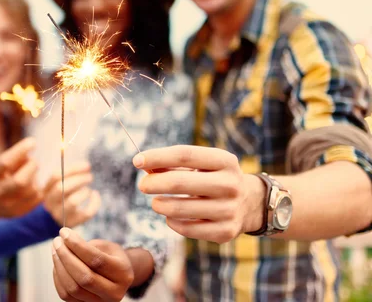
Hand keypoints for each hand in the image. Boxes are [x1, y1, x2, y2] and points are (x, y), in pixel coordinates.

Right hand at [0, 137, 41, 219]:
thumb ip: (12, 158)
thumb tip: (31, 148)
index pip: (5, 163)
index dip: (20, 150)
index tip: (32, 141)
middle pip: (20, 182)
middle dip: (32, 167)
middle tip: (34, 161)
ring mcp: (8, 205)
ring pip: (31, 190)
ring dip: (35, 177)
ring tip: (31, 173)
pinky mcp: (18, 212)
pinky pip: (37, 198)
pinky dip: (38, 187)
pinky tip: (32, 183)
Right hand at [43, 161, 100, 226]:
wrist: (54, 221)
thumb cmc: (62, 197)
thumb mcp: (60, 185)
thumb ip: (71, 174)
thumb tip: (86, 166)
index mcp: (47, 190)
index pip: (56, 176)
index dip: (72, 169)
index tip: (87, 165)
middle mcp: (51, 203)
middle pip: (61, 189)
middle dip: (78, 180)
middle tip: (90, 177)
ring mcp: (61, 214)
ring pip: (72, 202)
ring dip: (84, 192)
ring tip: (89, 190)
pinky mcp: (72, 223)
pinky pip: (85, 214)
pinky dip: (95, 204)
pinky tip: (95, 195)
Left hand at [52, 228, 133, 301]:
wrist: (117, 277)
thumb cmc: (110, 257)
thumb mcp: (106, 246)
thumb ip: (87, 245)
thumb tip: (64, 242)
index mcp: (123, 273)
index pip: (96, 260)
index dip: (76, 245)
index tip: (64, 232)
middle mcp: (115, 292)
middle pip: (84, 277)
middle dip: (66, 256)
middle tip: (57, 241)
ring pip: (73, 288)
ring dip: (59, 267)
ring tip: (55, 250)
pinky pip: (66, 295)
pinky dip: (58, 278)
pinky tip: (57, 264)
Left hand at [133, 145, 264, 243]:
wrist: (249, 203)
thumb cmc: (213, 178)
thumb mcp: (201, 164)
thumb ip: (172, 164)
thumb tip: (143, 165)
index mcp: (224, 161)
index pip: (184, 154)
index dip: (157, 157)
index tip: (137, 160)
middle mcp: (230, 184)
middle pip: (179, 182)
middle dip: (153, 183)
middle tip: (143, 185)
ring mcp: (229, 209)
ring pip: (178, 209)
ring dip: (159, 204)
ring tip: (157, 202)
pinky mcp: (225, 232)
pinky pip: (186, 228)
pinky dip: (171, 221)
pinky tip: (171, 216)